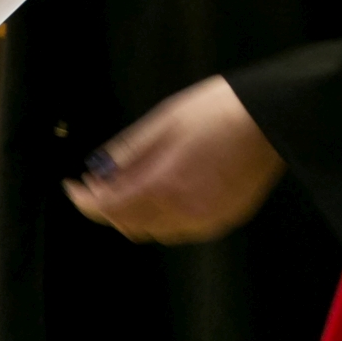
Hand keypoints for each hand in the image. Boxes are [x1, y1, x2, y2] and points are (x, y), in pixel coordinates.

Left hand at [64, 76, 284, 244]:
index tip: (71, 187)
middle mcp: (182, 212)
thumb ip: (129, 151)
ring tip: (129, 183)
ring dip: (135, 212)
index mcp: (164, 184)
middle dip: (108, 206)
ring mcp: (205, 220)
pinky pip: (180, 228)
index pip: (110, 206)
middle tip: (98, 180)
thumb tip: (99, 170)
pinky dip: (163, 215)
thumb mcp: (164, 120)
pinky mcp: (223, 220)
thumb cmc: (214, 110)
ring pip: (155, 230)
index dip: (85, 200)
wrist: (269, 119)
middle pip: (130, 223)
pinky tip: (164, 190)